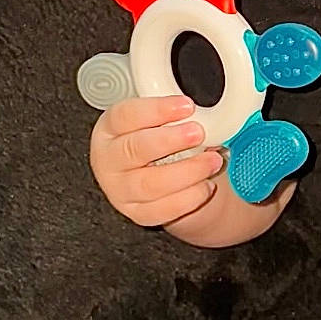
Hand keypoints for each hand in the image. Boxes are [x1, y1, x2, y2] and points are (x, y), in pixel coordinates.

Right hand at [89, 95, 225, 226]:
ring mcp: (119, 190)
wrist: (162, 179)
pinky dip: (188, 198)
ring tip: (212, 160)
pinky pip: (162, 209)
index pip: (126, 116)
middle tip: (198, 133)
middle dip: (170, 140)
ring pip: (149, 184)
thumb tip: (210, 112)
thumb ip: (176, 114)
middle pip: (134, 149)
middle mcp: (109, 160)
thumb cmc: (160, 143)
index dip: (157, 110)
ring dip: (186, 171)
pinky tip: (205, 185)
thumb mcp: (161, 122)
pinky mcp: (136, 213)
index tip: (186, 106)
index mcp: (110, 129)